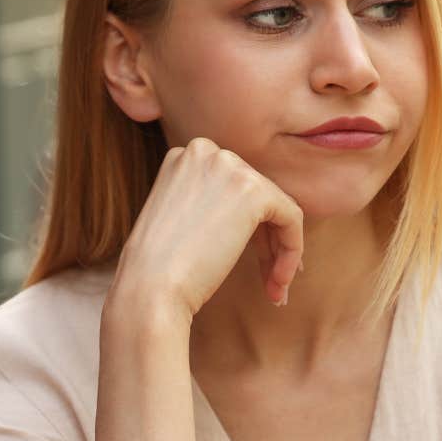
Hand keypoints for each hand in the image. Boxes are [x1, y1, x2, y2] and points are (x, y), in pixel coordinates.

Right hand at [111, 138, 304, 318]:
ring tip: (275, 289)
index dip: (245, 228)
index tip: (248, 261)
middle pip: (256, 195)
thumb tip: (250, 215)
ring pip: (277, 207)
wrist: (149, 288)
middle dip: (266, 241)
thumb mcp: (179, 219)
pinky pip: (291, 218)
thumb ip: (209, 204)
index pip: (232, 187)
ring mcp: (229, 166)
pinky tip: (277, 282)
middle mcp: (204, 151)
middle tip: (270, 281)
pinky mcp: (253, 190)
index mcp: (182, 157)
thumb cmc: (158, 269)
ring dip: (281, 251)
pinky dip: (292, 252)